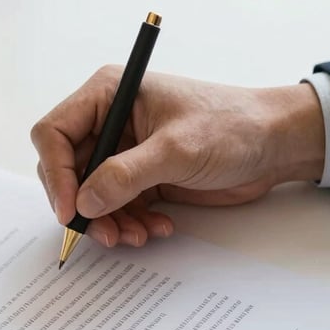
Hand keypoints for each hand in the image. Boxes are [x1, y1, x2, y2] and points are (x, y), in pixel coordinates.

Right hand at [32, 67, 324, 246]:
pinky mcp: (140, 178)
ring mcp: (124, 152)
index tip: (70, 210)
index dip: (55, 174)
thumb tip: (83, 203)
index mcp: (109, 95)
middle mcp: (109, 122)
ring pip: (91, 196)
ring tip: (138, 235)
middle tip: (105, 233)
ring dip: (109, 222)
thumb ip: (125, 175)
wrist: (274, 145)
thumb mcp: (176, 149)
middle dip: (84, 206)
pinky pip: (116, 207)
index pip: (54, 133)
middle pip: (67, 170)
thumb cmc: (232, 126)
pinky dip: (130, 223)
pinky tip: (157, 227)